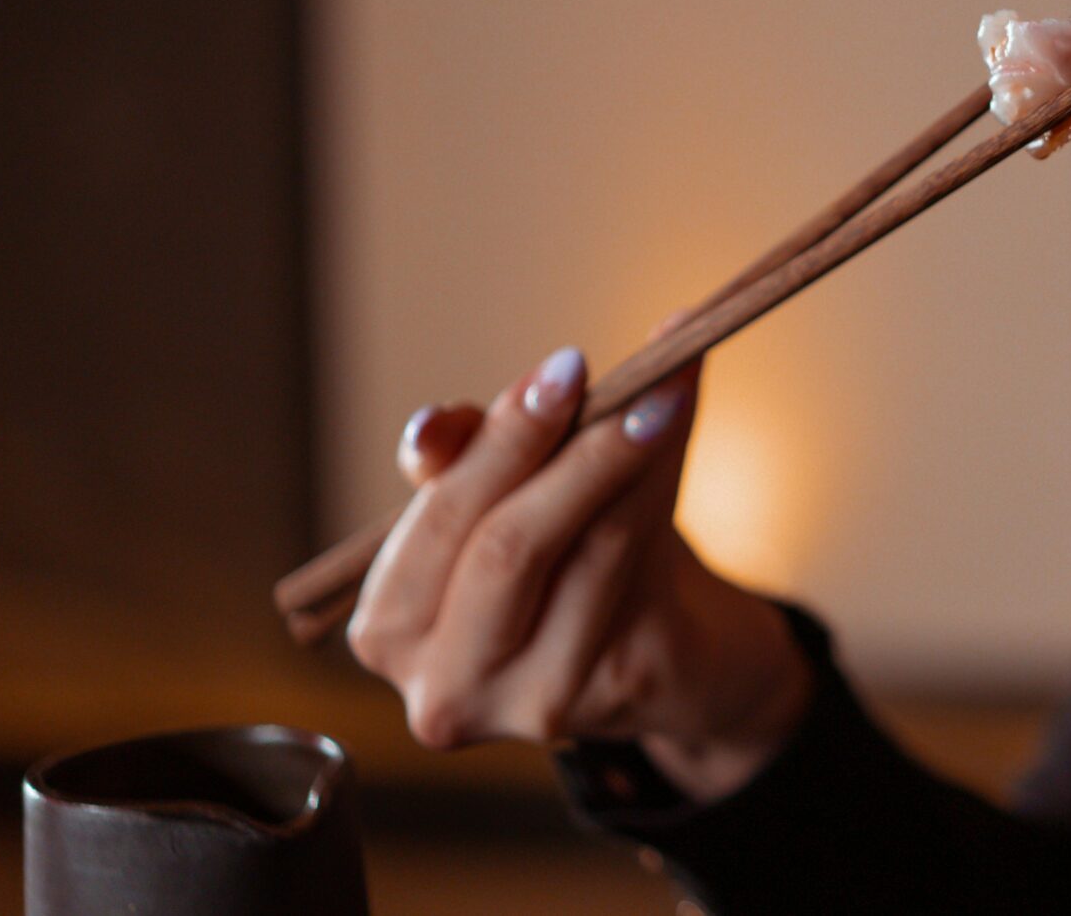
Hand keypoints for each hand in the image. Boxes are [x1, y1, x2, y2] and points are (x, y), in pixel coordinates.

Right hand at [345, 312, 814, 803]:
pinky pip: (648, 565)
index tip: (567, 367)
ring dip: (639, 455)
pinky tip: (682, 428)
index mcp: (388, 632)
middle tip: (634, 377)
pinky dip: (667, 484)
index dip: (503, 442)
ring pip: (591, 550)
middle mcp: (448, 689)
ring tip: (672, 388)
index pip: (440, 523)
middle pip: (509, 548)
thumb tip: (432, 424)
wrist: (665, 654)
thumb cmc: (563, 563)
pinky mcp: (619, 690)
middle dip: (574, 449)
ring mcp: (536, 702)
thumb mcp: (504, 503)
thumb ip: (467, 459)